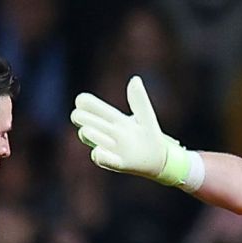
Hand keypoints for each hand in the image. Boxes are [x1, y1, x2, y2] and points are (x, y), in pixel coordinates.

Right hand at [71, 76, 189, 185]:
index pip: (86, 104)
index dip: (83, 102)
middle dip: (84, 117)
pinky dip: (100, 156)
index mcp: (111, 118)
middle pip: (82, 119)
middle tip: (104, 124)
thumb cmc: (149, 136)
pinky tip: (98, 152)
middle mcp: (105, 132)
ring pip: (87, 135)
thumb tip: (135, 79)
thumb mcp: (146, 116)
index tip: (85, 103)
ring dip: (93, 132)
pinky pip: (102, 159)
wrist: (160, 159)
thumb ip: (140, 99)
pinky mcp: (117, 163)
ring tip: (110, 137)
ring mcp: (108, 148)